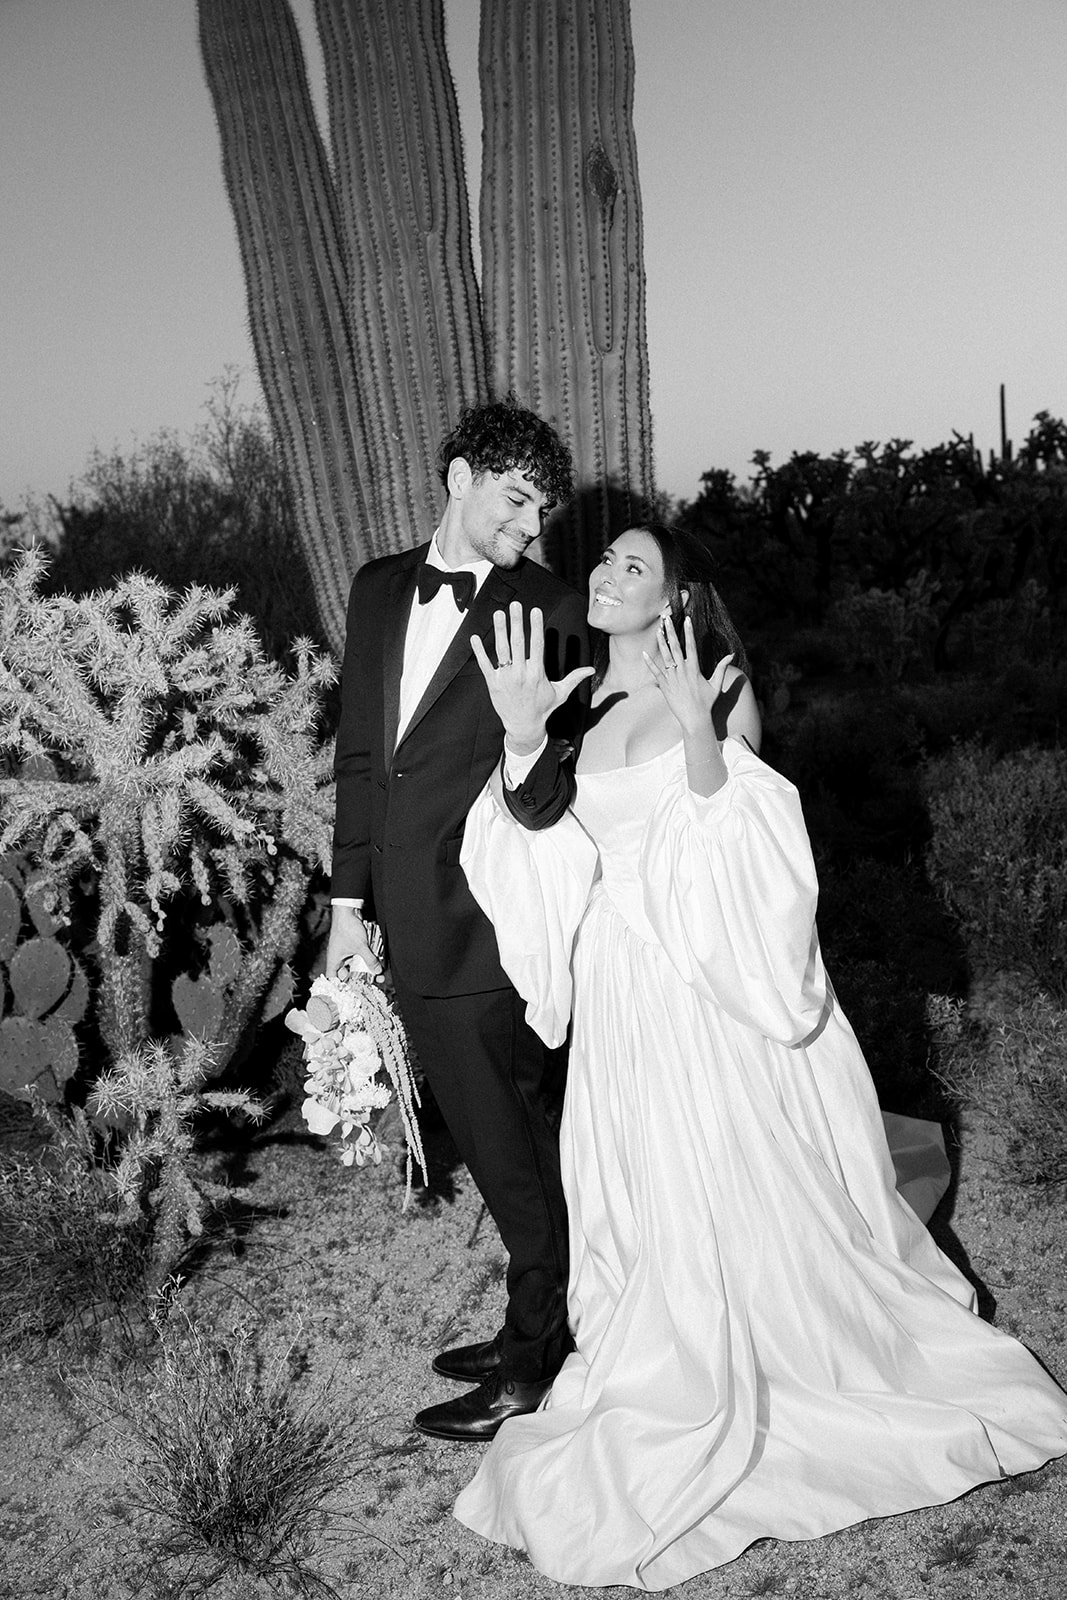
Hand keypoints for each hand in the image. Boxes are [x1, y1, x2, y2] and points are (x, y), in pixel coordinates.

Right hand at [325, 903, 382, 979]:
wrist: (348, 909)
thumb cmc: (347, 928)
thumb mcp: (360, 946)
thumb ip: (370, 960)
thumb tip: (378, 971)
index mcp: (335, 960)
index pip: (334, 979)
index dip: (341, 986)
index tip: (353, 990)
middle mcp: (339, 957)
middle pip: (349, 972)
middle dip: (362, 977)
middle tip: (374, 981)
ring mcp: (346, 950)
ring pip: (357, 963)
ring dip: (367, 967)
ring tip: (379, 972)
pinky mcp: (353, 944)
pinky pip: (360, 955)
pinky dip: (368, 957)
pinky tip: (378, 960)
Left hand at [471, 602, 593, 753]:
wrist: (524, 726)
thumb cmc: (542, 708)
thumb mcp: (561, 693)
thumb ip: (574, 678)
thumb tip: (591, 670)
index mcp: (537, 673)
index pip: (536, 645)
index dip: (536, 626)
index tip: (535, 611)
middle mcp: (520, 674)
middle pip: (518, 643)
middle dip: (516, 622)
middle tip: (515, 605)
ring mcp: (505, 678)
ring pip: (501, 650)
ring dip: (499, 631)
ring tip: (498, 614)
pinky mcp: (492, 683)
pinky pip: (484, 664)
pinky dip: (479, 651)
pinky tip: (475, 637)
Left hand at [643, 615, 733, 735]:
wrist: (694, 719)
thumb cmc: (706, 702)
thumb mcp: (716, 684)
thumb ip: (722, 668)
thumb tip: (731, 655)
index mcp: (694, 669)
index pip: (691, 646)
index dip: (689, 632)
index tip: (687, 619)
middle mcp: (682, 671)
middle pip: (675, 647)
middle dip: (671, 631)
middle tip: (666, 618)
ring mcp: (672, 678)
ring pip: (664, 656)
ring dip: (660, 642)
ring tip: (658, 629)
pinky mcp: (664, 686)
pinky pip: (655, 672)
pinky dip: (649, 663)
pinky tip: (644, 653)